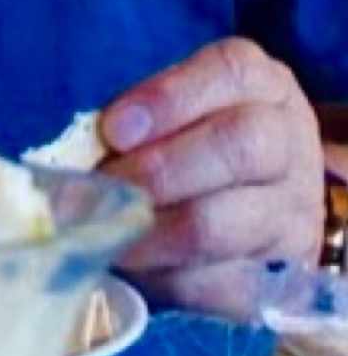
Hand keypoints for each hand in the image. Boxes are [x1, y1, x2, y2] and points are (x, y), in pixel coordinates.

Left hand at [100, 38, 324, 317]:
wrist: (257, 220)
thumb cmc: (191, 155)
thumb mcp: (171, 120)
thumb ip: (131, 127)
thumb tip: (70, 157)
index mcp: (259, 89)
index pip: (231, 71)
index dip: (169, 99)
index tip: (113, 129)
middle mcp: (284, 145)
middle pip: (239, 145)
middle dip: (155, 170)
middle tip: (102, 189)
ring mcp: (283, 216)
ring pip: (218, 224)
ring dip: (146, 233)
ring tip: (102, 234)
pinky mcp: (267, 278)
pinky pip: (211, 284)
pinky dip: (160, 279)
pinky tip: (129, 268)